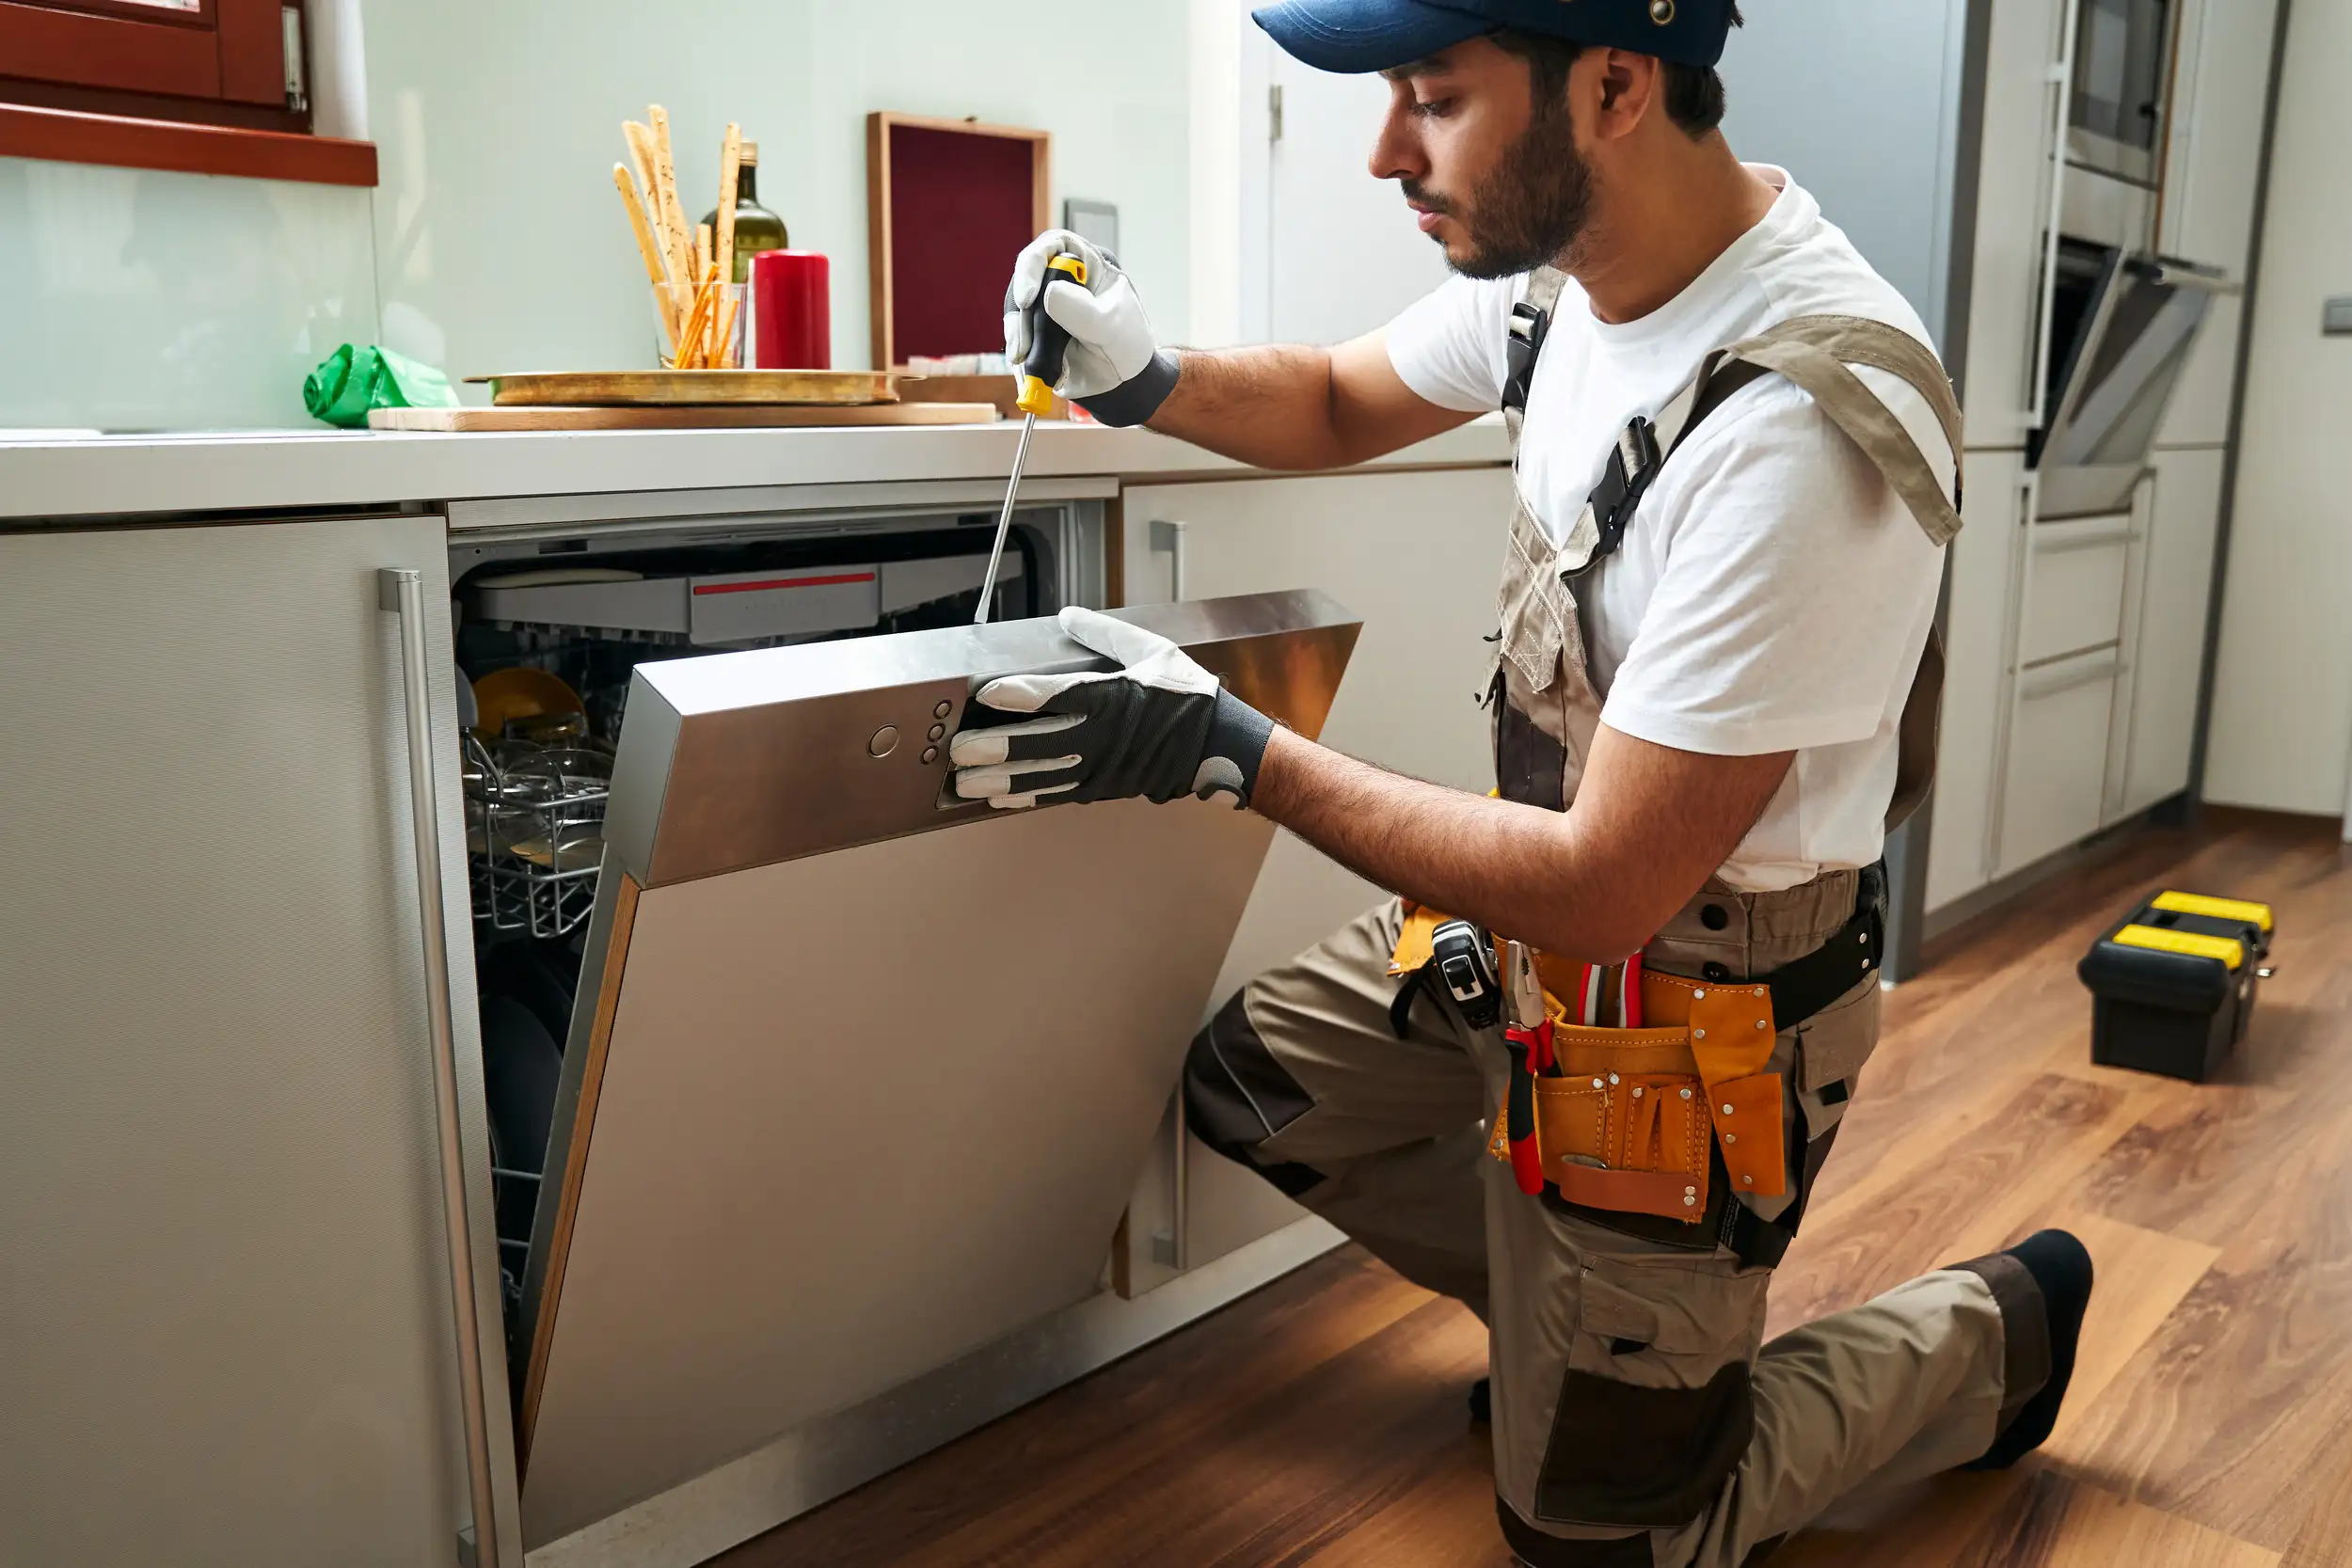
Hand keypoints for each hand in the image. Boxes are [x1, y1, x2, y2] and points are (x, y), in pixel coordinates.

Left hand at [948, 606, 1275, 809]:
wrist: (1218, 745)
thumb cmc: (1185, 694)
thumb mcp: (1151, 650)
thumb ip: (1104, 633)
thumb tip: (1066, 615)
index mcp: (1115, 697)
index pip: (1058, 695)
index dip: (1019, 695)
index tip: (985, 693)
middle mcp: (1104, 736)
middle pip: (1040, 743)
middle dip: (995, 747)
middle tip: (957, 749)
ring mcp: (1102, 766)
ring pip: (1042, 776)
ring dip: (1000, 779)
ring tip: (964, 781)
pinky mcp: (1103, 787)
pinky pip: (1057, 794)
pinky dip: (1025, 797)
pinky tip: (997, 797)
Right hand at [1002, 231, 1181, 427]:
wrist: (1125, 382)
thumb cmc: (1127, 345)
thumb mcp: (1112, 327)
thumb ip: (1084, 311)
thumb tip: (1049, 293)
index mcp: (1086, 264)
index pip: (1053, 246)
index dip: (1033, 265)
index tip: (1027, 298)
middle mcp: (1061, 279)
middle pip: (1025, 279)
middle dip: (1020, 313)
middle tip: (1024, 344)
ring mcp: (1045, 306)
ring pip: (1016, 311)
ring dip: (1017, 338)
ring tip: (1026, 362)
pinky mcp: (1035, 332)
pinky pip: (1017, 338)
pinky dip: (1019, 356)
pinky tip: (1026, 374)